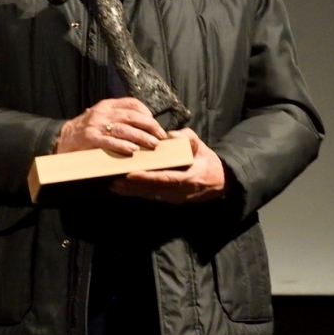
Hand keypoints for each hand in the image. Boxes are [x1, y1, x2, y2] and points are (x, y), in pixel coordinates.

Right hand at [55, 97, 165, 156]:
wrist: (63, 138)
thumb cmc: (87, 129)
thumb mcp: (101, 116)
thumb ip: (118, 116)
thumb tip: (145, 123)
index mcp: (107, 105)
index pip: (132, 103)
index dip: (146, 113)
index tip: (155, 124)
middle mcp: (102, 113)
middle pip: (132, 116)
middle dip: (150, 126)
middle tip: (160, 137)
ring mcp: (96, 126)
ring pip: (124, 129)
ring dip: (141, 137)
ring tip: (152, 145)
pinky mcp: (91, 139)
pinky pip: (110, 141)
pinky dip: (123, 145)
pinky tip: (133, 150)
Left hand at [111, 128, 226, 202]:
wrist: (220, 181)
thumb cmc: (207, 160)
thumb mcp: (202, 147)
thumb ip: (189, 138)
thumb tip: (172, 134)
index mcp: (188, 178)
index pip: (164, 178)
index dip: (147, 177)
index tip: (130, 174)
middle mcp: (180, 192)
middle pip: (153, 189)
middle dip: (132, 187)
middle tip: (113, 181)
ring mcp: (174, 198)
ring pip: (150, 195)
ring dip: (131, 192)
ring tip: (113, 187)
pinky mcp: (169, 200)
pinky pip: (151, 196)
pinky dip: (137, 193)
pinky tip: (123, 191)